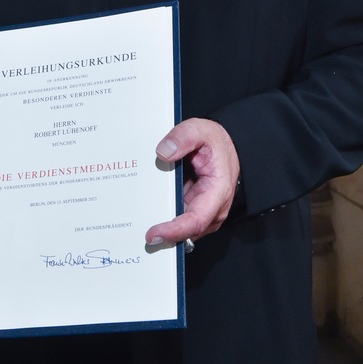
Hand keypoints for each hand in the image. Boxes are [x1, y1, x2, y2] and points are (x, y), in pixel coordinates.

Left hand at [145, 117, 239, 246]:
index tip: (153, 234)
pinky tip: (148, 210)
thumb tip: (162, 153)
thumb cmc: (215, 141)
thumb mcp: (200, 130)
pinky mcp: (194, 208)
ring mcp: (204, 211)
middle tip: (137, 232)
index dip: (174, 230)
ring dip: (162, 226)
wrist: (225, 145)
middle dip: (163, 233)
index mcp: (217, 192)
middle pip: (186, 230)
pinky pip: (179, 218)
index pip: (196, 220)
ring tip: (138, 222)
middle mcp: (213, 209)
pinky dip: (164, 216)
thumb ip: (183, 137)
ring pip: (181, 228)